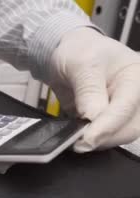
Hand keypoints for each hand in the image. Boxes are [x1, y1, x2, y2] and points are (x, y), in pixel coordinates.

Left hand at [48, 28, 139, 151]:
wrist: (69, 53)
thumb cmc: (80, 51)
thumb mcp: (81, 64)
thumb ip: (88, 90)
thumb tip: (92, 116)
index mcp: (135, 77)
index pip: (125, 109)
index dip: (105, 128)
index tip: (86, 139)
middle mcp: (135, 95)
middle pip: (129, 128)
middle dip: (102, 138)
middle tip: (76, 141)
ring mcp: (124, 110)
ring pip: (119, 137)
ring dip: (97, 141)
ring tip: (75, 136)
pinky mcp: (110, 120)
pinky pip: (105, 137)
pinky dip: (91, 140)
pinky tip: (77, 136)